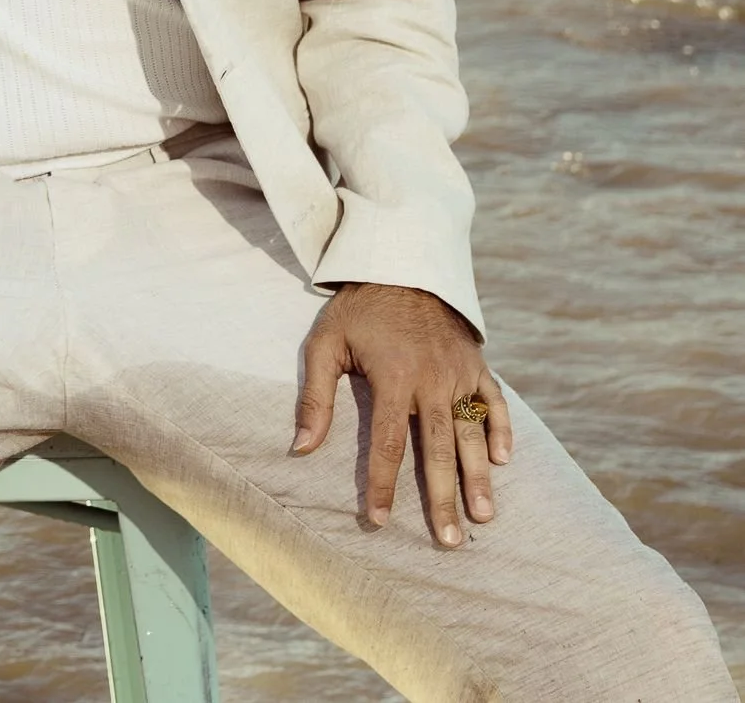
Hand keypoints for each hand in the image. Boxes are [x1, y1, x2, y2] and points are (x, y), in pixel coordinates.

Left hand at [293, 281, 512, 545]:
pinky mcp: (477, 363)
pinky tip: (504, 461)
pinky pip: (496, 401)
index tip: (379, 521)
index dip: (384, 485)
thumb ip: (315, 396)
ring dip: (479, 476)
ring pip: (472, 433)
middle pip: (438, 449)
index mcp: (394, 376)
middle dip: (443, 498)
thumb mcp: (325, 342)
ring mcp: (459, 372)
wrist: (402, 262)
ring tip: (484, 517)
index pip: (389, 443)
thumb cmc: (358, 309)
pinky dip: (502, 429)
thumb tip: (301, 447)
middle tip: (449, 542)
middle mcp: (432, 379)